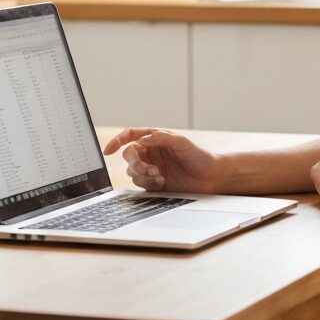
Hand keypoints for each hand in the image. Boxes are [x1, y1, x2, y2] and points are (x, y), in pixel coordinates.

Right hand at [103, 128, 220, 192]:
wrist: (210, 177)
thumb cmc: (198, 155)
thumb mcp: (181, 141)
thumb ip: (160, 137)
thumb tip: (142, 139)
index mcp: (154, 138)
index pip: (130, 136)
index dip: (117, 141)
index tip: (108, 150)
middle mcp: (151, 152)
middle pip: (129, 156)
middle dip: (136, 163)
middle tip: (149, 169)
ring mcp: (152, 167)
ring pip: (132, 171)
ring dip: (142, 175)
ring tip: (159, 177)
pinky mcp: (154, 182)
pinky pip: (140, 183)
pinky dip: (147, 183)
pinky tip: (161, 182)